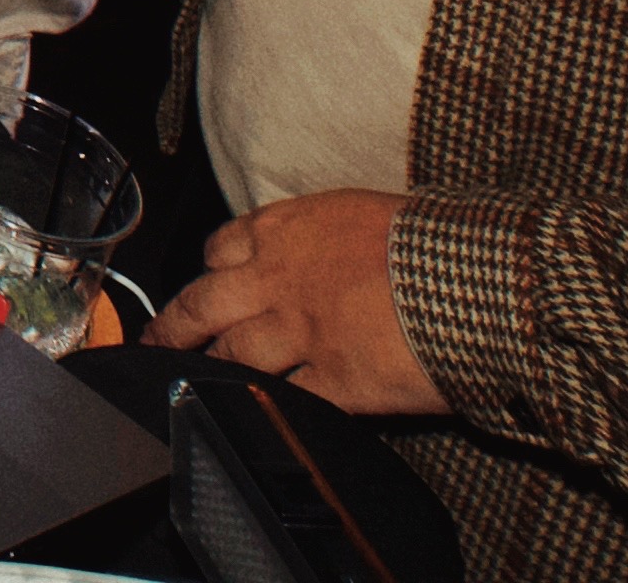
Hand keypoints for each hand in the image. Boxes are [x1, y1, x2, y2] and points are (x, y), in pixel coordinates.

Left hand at [156, 196, 438, 416]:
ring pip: (232, 354)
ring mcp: (300, 333)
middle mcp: (278, 279)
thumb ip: (323, 237)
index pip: (221, 247)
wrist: (472, 277)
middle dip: (172, 326)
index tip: (205, 285)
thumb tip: (319, 252)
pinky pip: (284, 397)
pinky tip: (253, 415)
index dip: (210, 271)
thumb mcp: (363, 213)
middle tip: (154, 343)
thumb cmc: (432, 238)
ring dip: (209, 371)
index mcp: (286, 230)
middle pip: (202, 304)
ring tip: (192, 385)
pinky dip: (263, 406)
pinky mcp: (333, 381)